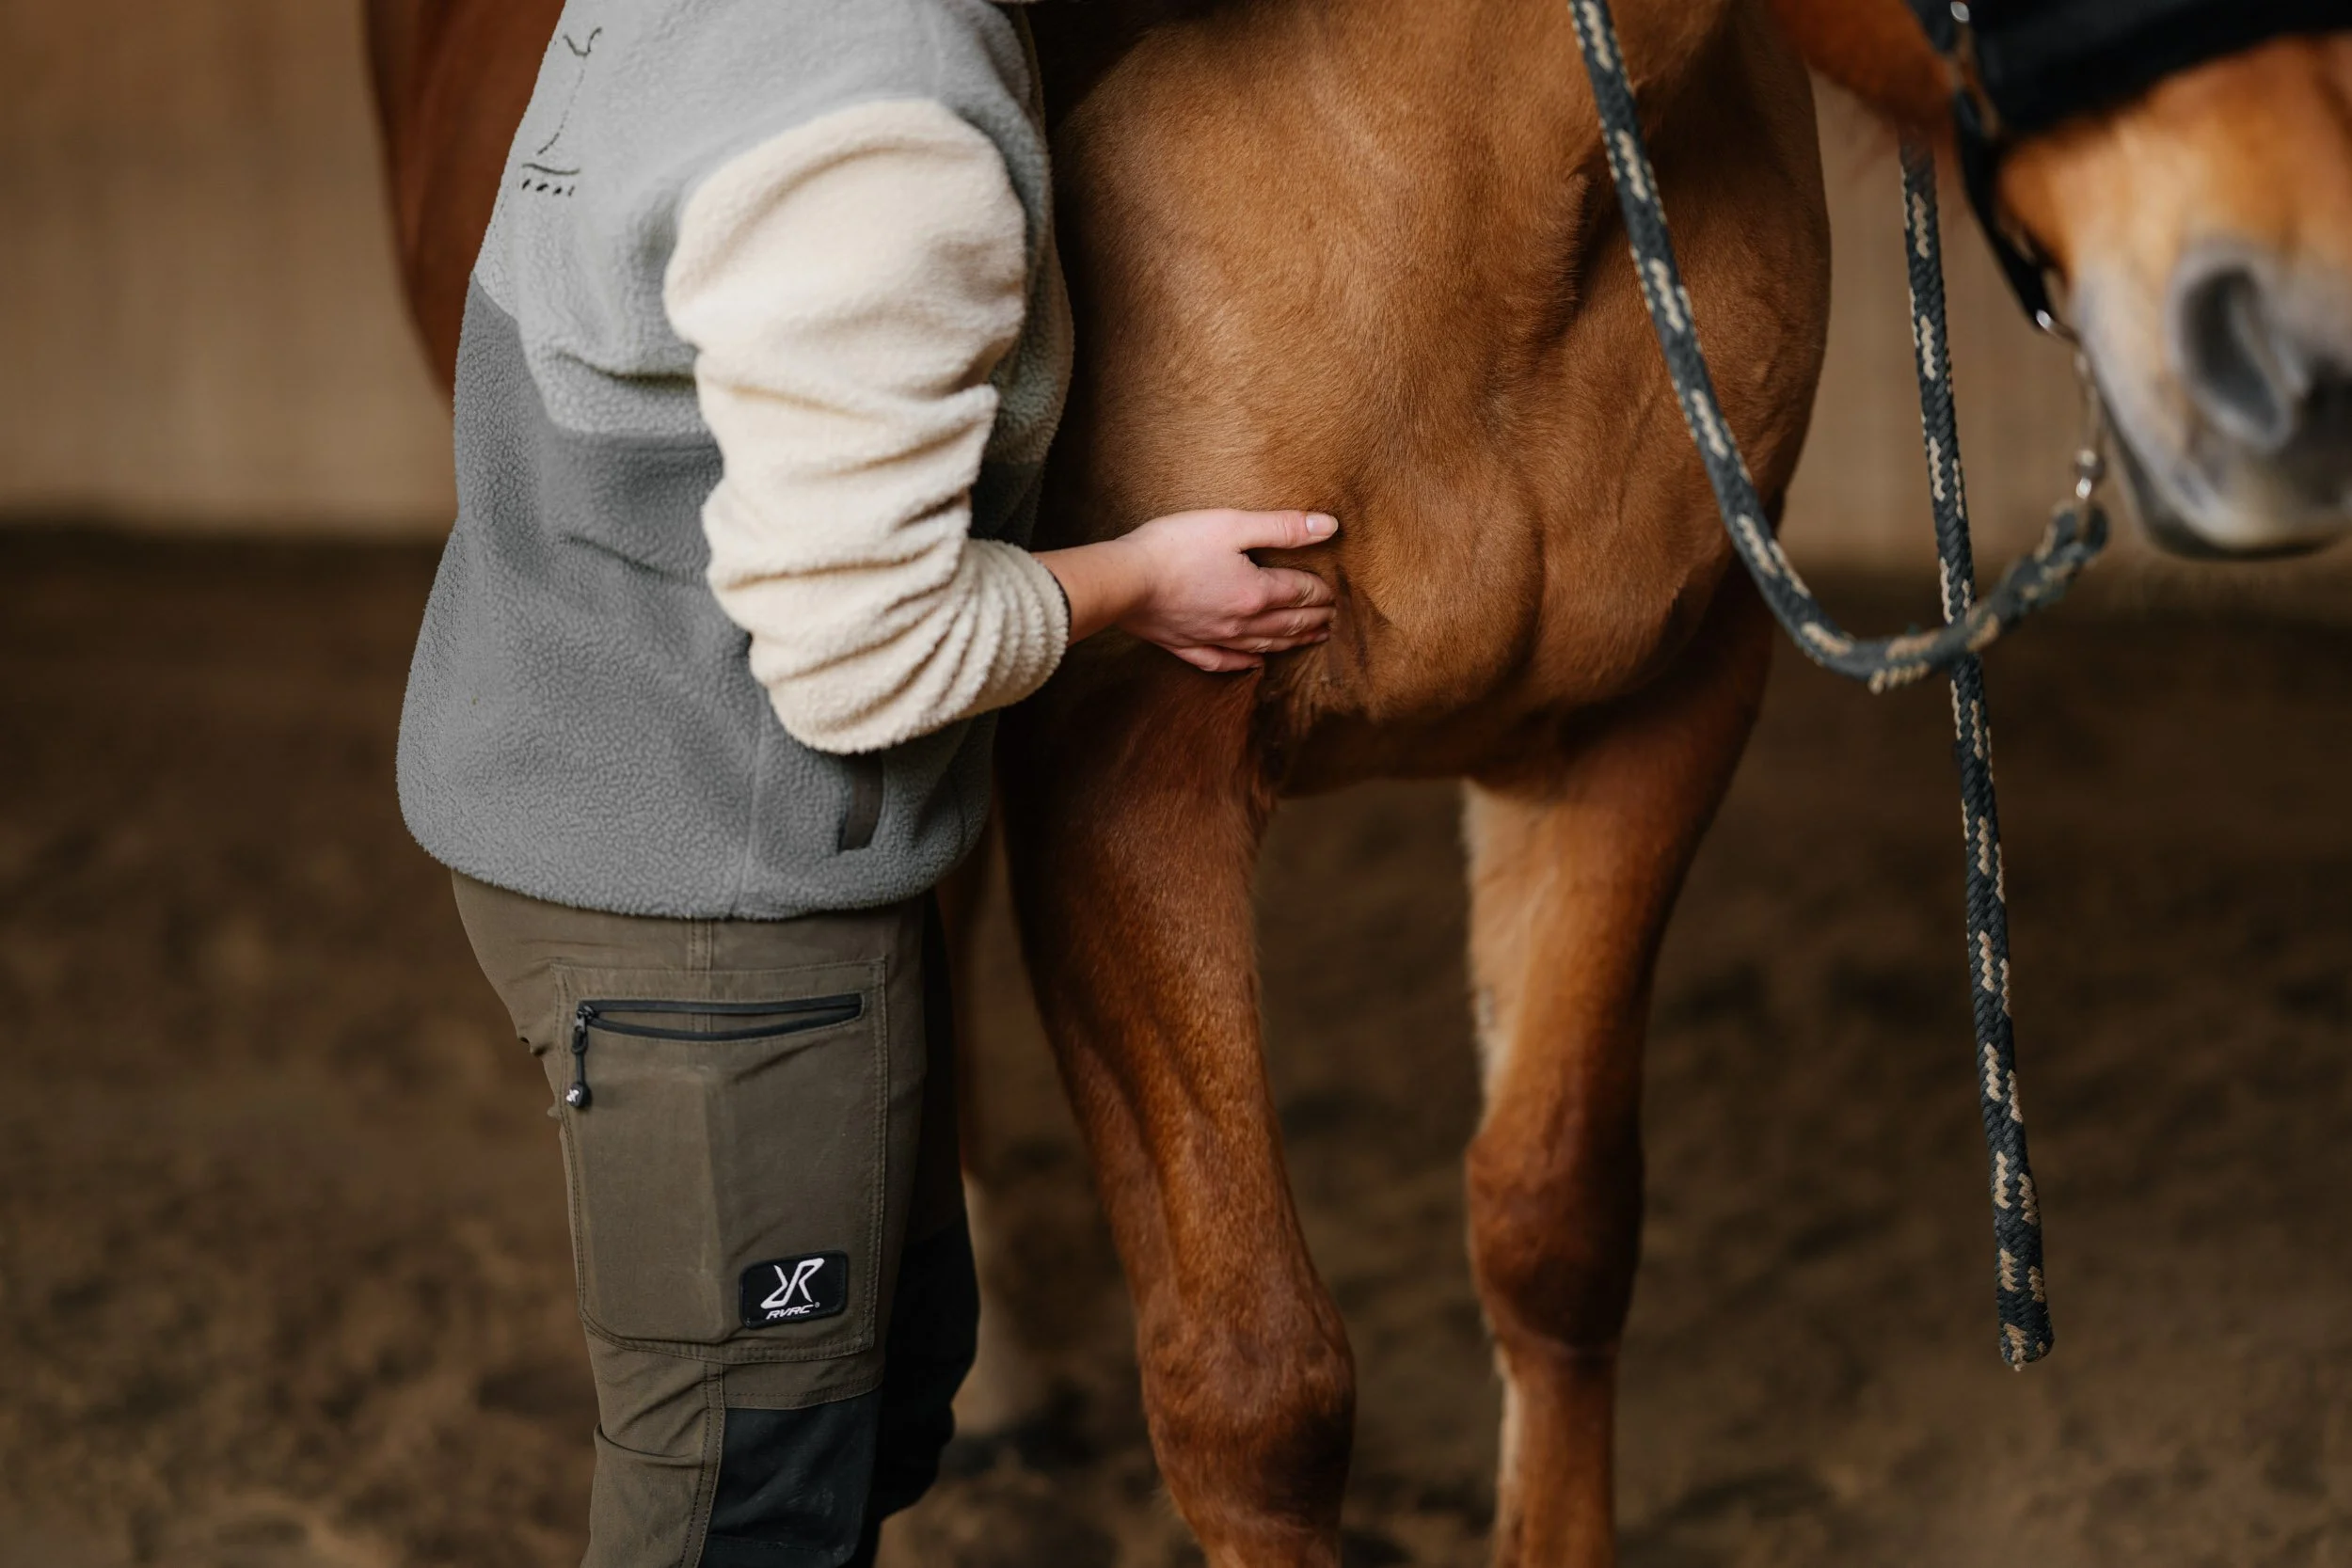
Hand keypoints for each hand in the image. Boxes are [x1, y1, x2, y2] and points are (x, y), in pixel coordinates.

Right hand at [1040, 509, 1339, 671]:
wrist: (1124, 580)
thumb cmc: (1175, 546)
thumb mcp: (1232, 525)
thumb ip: (1282, 527)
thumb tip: (1329, 526)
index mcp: (1257, 594)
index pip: (1301, 593)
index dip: (1322, 592)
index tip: (1335, 592)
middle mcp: (1242, 624)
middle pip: (1288, 625)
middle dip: (1314, 620)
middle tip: (1333, 620)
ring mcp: (1214, 638)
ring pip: (1263, 646)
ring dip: (1291, 643)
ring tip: (1310, 640)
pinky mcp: (1186, 645)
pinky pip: (1223, 661)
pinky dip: (1243, 665)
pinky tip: (1254, 665)